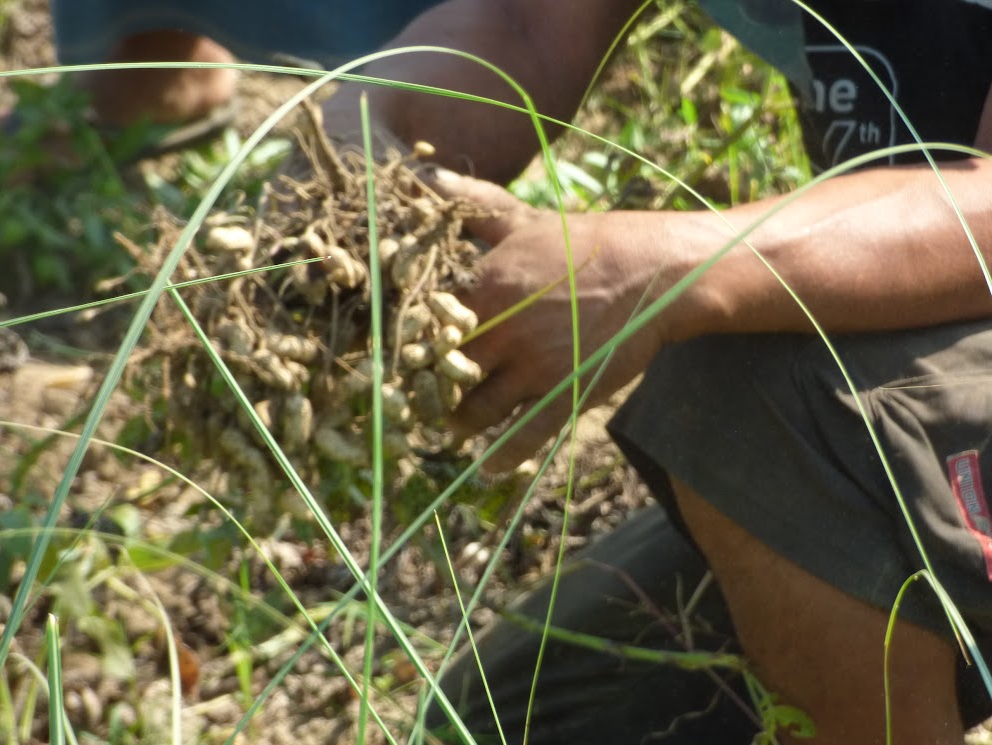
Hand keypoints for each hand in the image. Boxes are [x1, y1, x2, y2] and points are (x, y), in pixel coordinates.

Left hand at [431, 170, 684, 470]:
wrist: (653, 271)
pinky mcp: (564, 394)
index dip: (406, 343)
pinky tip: (487, 467)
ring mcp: (534, 367)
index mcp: (485, 285)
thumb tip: (423, 176)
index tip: (393, 355)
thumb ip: (469, 203)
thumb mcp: (522, 216)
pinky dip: (500, 457)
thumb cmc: (585, 241)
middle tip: (410, 399)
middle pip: (442, 373)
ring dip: (456, 423)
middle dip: (424, 389)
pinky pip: (524, 436)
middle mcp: (503, 329)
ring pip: (475, 409)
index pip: (425, 325)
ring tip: (448, 426)